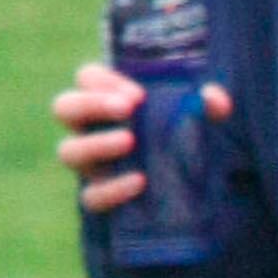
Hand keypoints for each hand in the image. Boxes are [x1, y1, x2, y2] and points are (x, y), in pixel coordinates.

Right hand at [51, 60, 232, 213]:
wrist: (202, 197)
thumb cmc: (192, 146)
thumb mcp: (207, 125)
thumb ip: (210, 108)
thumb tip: (213, 99)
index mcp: (107, 103)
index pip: (87, 78)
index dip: (103, 81)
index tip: (138, 95)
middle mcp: (90, 131)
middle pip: (65, 108)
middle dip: (91, 104)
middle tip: (128, 109)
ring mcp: (92, 166)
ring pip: (68, 151)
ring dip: (96, 144)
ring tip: (130, 141)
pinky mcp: (102, 199)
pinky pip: (92, 196)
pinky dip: (113, 189)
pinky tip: (140, 181)